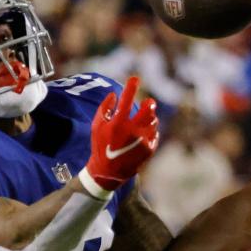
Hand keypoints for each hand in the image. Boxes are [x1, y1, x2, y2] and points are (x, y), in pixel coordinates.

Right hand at [79, 76, 158, 197]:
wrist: (108, 172)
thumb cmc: (100, 146)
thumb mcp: (96, 127)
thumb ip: (104, 109)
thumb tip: (114, 94)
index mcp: (118, 124)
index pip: (126, 99)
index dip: (131, 86)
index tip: (135, 78)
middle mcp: (132, 131)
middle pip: (148, 109)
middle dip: (149, 103)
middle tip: (148, 102)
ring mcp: (142, 140)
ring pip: (153, 121)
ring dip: (150, 117)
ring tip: (144, 119)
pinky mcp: (149, 149)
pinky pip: (154, 134)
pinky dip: (150, 131)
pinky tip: (143, 134)